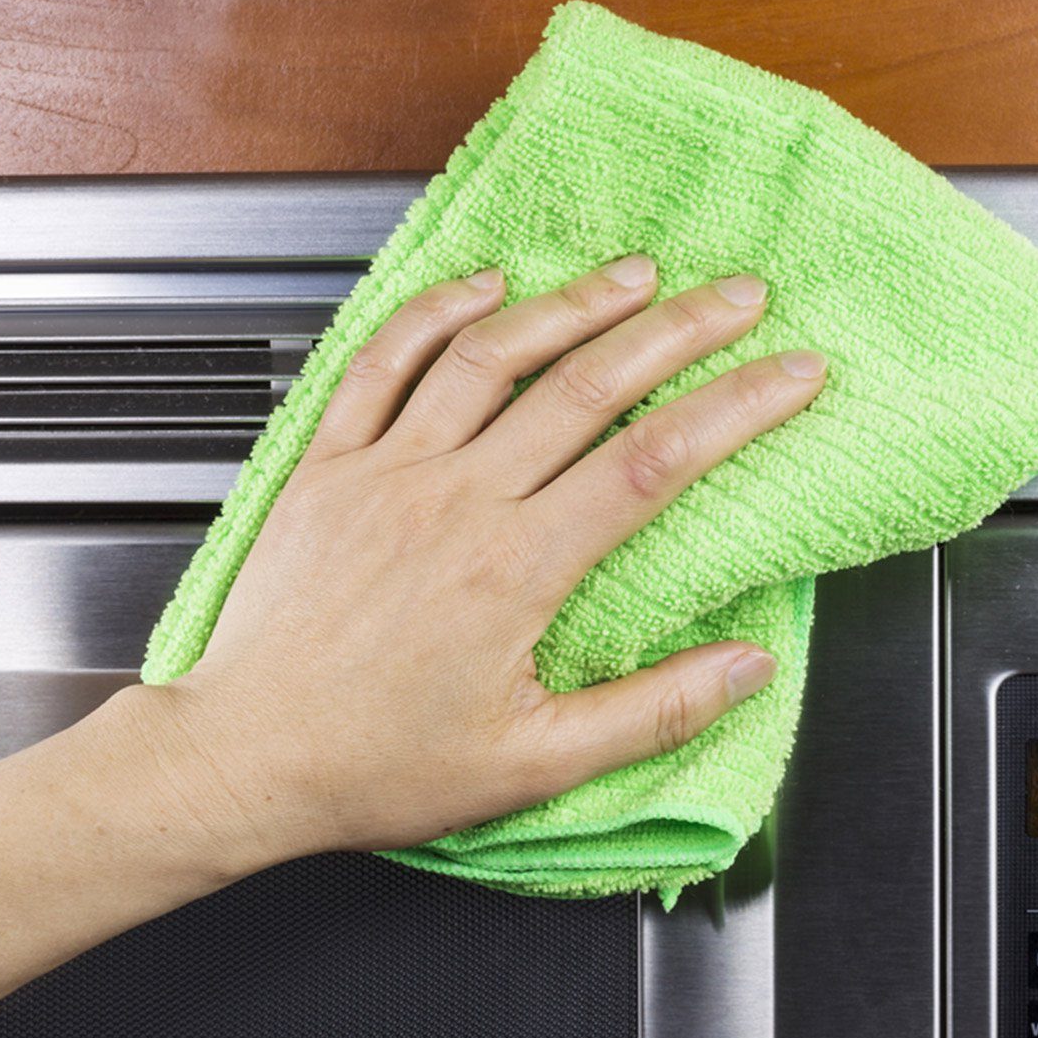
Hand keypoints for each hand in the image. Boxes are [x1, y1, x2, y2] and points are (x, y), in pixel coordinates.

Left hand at [139, 254, 826, 862]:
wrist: (245, 756)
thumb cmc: (379, 764)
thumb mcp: (534, 764)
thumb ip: (652, 712)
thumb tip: (748, 667)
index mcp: (516, 568)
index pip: (654, 462)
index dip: (737, 408)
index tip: (792, 373)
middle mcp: (456, 499)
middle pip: (588, 385)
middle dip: (678, 330)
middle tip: (737, 294)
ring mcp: (386, 471)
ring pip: (492, 356)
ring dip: (574, 304)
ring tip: (637, 272)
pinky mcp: (328, 466)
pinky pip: (383, 363)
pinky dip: (435, 313)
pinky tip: (483, 286)